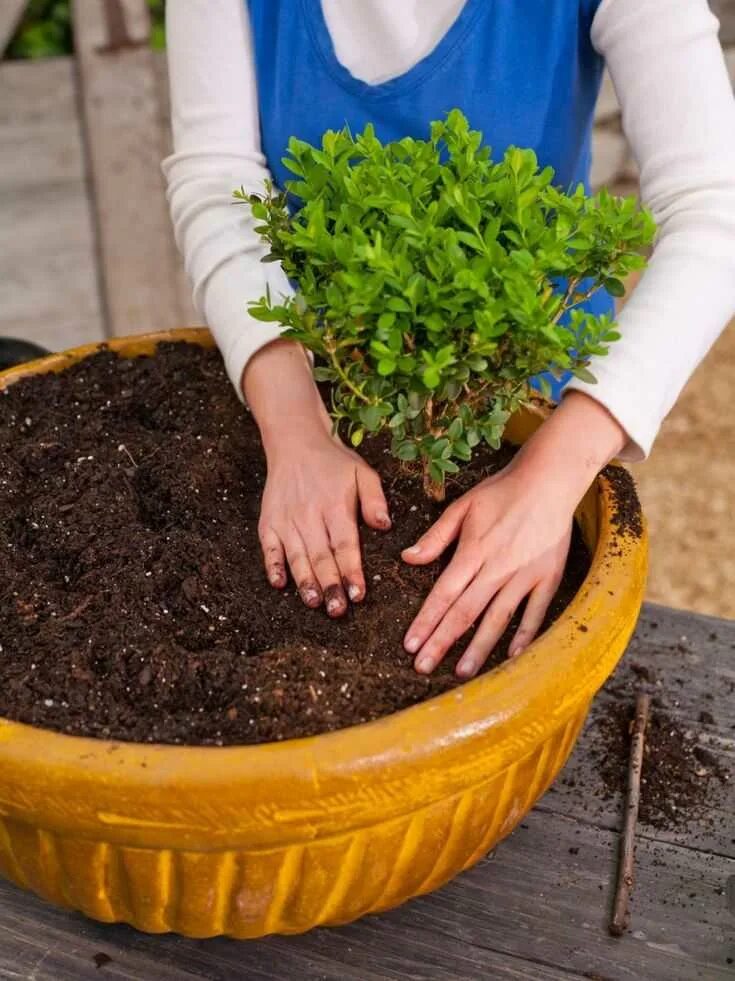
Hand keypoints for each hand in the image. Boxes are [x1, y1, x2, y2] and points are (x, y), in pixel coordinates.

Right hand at [259, 425, 389, 614]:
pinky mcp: (269, 521)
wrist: (294, 441)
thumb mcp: (363, 472)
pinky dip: (273, 566)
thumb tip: (385, 527)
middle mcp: (309, 515)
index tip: (358, 594)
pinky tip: (279, 584)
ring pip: (297, 556)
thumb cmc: (333, 462)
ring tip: (314, 602)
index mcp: (335, 506)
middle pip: (321, 556)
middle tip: (338, 610)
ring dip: (305, 582)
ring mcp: (286, 519)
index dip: (352, 571)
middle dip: (331, 585)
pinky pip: (269, 548)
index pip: (345, 545)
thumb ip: (375, 500)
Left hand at [402, 392, 627, 676]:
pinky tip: (511, 657)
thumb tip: (408, 558)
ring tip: (461, 672)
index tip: (410, 644)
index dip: (425, 621)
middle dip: (442, 642)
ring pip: (498, 618)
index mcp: (473, 550)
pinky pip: (536, 612)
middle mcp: (498, 567)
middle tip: (423, 666)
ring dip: (478, 648)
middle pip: (465, 612)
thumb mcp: (462, 506)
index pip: (444, 593)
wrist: (550, 480)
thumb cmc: (502, 491)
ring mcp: (525, 575)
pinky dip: (525, 635)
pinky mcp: (548, 577)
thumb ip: (436, 536)